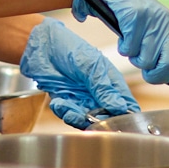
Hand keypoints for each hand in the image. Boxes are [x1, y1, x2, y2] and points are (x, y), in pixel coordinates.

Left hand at [20, 19, 138, 129]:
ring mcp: (83, 99)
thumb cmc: (70, 47)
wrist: (42, 45)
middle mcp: (99, 93)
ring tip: (66, 106)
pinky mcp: (67, 102)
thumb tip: (120, 106)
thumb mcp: (91, 65)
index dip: (125, 116)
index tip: (116, 121)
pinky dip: (64, 113)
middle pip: (107, 118)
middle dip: (97, 120)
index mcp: (112, 82)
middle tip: (86, 115)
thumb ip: (103, 87)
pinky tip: (58, 102)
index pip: (126, 105)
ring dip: (76, 118)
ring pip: (87, 120)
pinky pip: (69, 116)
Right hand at [72, 0, 168, 114]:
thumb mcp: (153, 37)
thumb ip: (162, 56)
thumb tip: (167, 80)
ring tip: (132, 40)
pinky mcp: (137, 16)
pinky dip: (123, 46)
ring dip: (134, 56)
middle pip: (166, 69)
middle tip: (143, 64)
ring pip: (144, 61)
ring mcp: (155, 21)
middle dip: (151, 73)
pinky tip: (124, 34)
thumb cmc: (133, 20)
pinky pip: (129, 49)